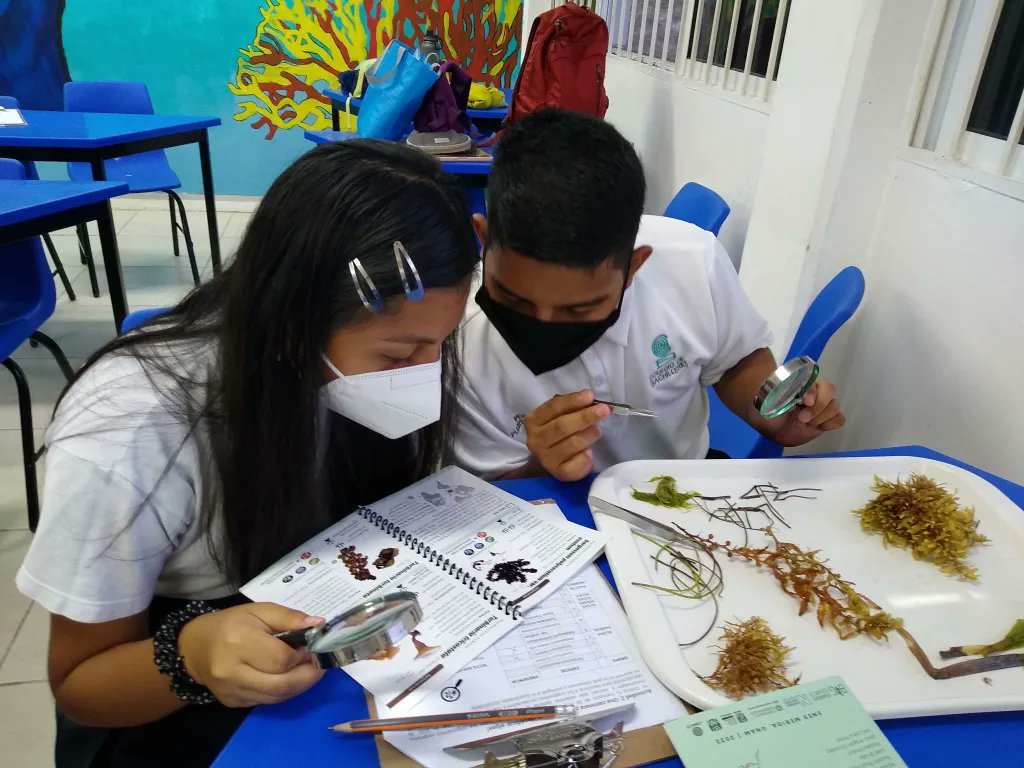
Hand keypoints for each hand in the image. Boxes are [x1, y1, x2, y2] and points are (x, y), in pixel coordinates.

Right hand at [178, 603, 325, 707]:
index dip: (303, 655)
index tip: (312, 646)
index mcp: (239, 641)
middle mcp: (232, 671)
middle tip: (319, 664)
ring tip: (307, 670)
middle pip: (281, 685)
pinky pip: (267, 701)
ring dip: (299, 686)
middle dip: (308, 676)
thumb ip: (289, 617)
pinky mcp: (232, 703)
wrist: (196, 647)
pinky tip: (288, 678)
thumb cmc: (232, 624)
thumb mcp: (259, 610)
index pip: (281, 659)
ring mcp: (232, 691)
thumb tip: (319, 625)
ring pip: (277, 697)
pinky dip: (283, 692)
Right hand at [524, 390, 611, 481]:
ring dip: (589, 435)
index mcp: (534, 421)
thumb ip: (572, 408)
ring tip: (598, 430)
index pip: (552, 407)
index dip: (572, 400)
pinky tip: (589, 453)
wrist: (554, 461)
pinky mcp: (559, 473)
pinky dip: (587, 456)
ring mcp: (546, 458)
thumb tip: (590, 399)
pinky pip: (577, 462)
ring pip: (572, 443)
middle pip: (562, 426)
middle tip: (603, 410)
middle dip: (585, 417)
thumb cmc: (559, 434)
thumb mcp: (560, 417)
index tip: (589, 395)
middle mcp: (536, 440)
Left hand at [770, 377, 844, 446]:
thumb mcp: (770, 406)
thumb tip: (794, 403)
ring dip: (821, 417)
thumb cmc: (771, 414)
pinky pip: (839, 419)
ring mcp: (823, 406)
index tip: (805, 402)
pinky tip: (818, 427)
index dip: (812, 391)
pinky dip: (830, 424)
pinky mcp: (828, 419)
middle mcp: (815, 392)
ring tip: (805, 424)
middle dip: (818, 405)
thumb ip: (779, 401)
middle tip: (802, 418)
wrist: (775, 431)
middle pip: (830, 390)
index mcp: (801, 384)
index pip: (814, 381)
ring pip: (835, 406)